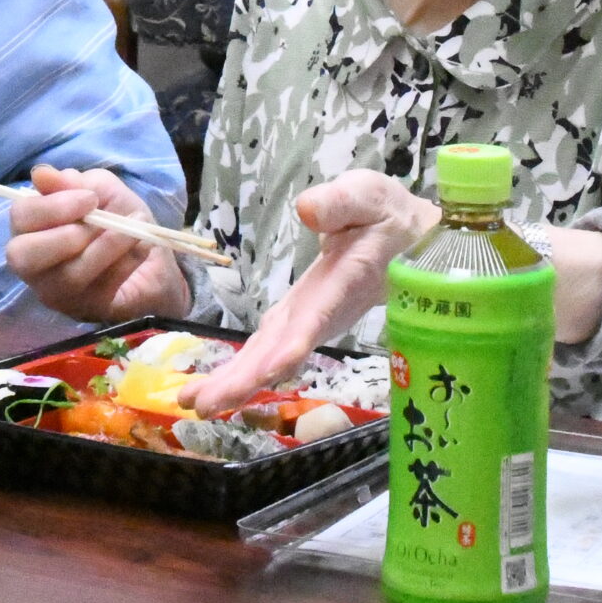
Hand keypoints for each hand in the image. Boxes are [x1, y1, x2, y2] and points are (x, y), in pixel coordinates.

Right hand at [2, 165, 188, 322]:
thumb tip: (41, 174)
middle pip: (23, 256)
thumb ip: (73, 182)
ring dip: (106, 248)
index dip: (52, 206)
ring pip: (67, 275)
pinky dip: (124, 265)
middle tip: (99, 222)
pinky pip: (99, 290)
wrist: (155, 258)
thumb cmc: (119, 219)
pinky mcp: (84, 310)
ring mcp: (56, 292)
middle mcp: (34, 264)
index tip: (90, 199)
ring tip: (132, 232)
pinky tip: (140, 250)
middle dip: (66, 235)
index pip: (20, 217)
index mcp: (32, 228)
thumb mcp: (102, 191)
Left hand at [178, 171, 434, 413]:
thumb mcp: (368, 196)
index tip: (268, 374)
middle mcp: (321, 314)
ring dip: (234, 382)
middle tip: (201, 406)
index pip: (313, 322)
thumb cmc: (387, 217)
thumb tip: (307, 210)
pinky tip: (215, 386)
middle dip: (243, 381)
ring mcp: (308, 320)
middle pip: (280, 353)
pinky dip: (241, 369)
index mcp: (339, 286)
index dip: (291, 349)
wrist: (408, 243)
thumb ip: (340, 203)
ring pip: (268, 357)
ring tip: (193, 403)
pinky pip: (267, 348)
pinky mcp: (298, 319)